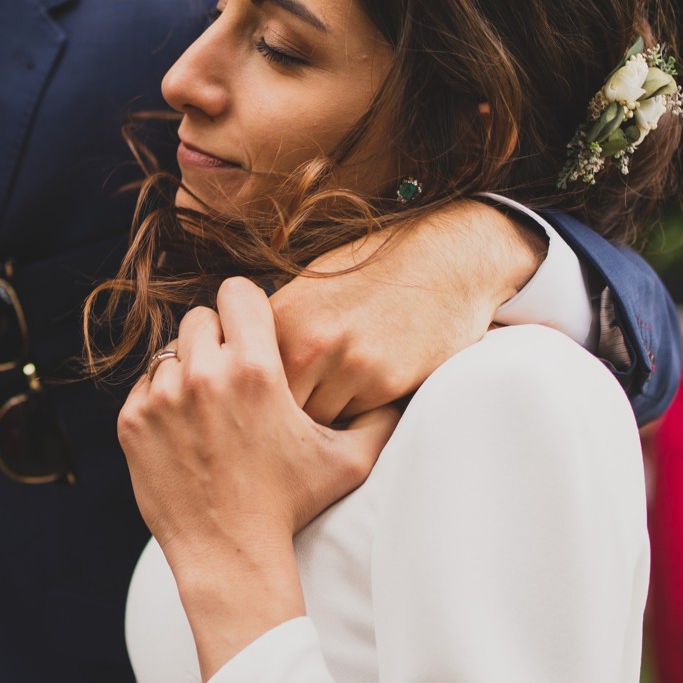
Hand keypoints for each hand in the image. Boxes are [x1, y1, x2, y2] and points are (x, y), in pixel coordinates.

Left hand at [120, 279, 398, 675]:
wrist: (229, 556)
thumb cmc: (290, 505)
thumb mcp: (347, 462)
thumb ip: (377, 419)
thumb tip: (400, 391)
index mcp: (257, 370)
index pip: (238, 292)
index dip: (247, 308)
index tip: (252, 330)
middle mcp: (205, 375)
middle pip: (200, 318)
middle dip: (217, 339)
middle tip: (233, 372)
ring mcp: (163, 398)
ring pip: (169, 352)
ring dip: (188, 369)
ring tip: (211, 405)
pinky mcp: (133, 421)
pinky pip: (145, 386)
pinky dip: (162, 399)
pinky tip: (188, 429)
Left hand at [269, 199, 541, 423]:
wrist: (444, 260)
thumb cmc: (373, 273)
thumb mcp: (309, 290)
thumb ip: (274, 331)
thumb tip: (239, 368)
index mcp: (280, 317)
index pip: (242, 379)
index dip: (252, 392)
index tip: (261, 395)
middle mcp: (307, 342)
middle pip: (275, 408)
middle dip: (282, 415)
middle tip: (292, 412)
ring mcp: (347, 365)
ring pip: (315, 422)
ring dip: (321, 419)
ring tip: (332, 399)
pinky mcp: (385, 384)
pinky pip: (355, 420)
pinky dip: (356, 416)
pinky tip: (365, 391)